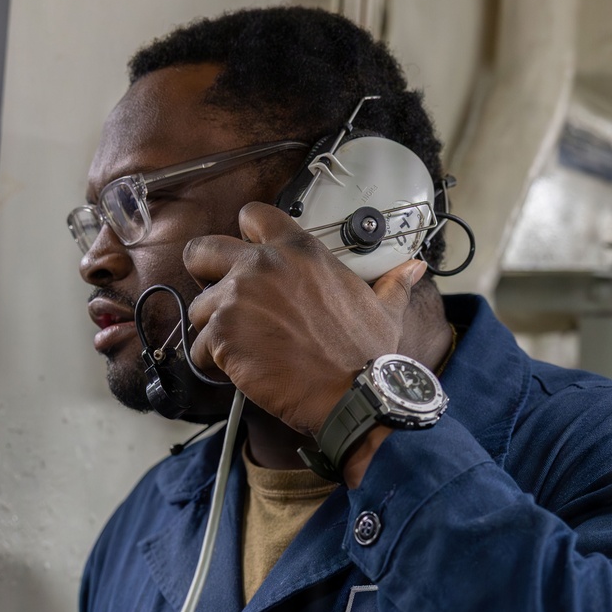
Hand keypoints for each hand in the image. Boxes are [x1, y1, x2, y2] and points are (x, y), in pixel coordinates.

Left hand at [183, 202, 427, 435]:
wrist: (352, 395)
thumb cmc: (367, 355)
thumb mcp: (385, 309)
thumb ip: (392, 283)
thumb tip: (414, 268)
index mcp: (298, 249)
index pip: (251, 215)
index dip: (244, 237)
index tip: (247, 258)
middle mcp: (261, 265)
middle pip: (201, 250)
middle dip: (205, 275)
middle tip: (222, 301)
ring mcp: (237, 298)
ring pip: (197, 307)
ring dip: (213, 329)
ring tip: (241, 349)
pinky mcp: (222, 334)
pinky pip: (198, 347)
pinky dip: (212, 363)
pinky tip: (240, 371)